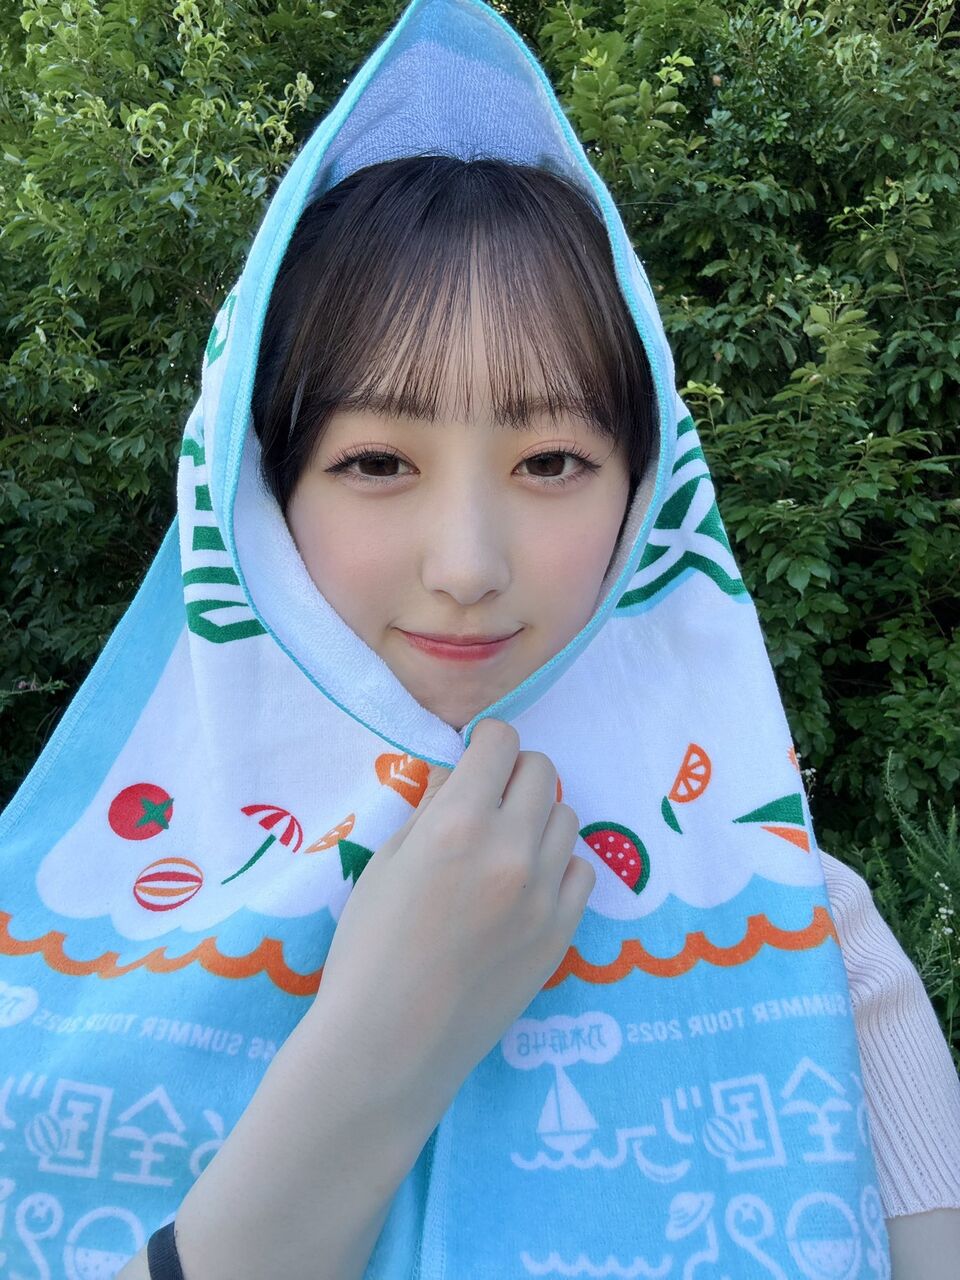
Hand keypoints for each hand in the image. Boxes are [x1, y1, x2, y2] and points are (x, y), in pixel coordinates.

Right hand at [315, 718, 594, 1107]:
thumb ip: (429, 809)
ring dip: (538, 818)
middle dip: (515, 773)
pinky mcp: (562, 933)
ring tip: (506, 847)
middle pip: (542, 772)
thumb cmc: (368, 948)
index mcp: (459, 822)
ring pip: (567, 818)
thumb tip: (457, 776)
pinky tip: (527, 885)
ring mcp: (545, 893)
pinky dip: (559, 866)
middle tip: (490, 799)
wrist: (390, 1042)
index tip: (476, 758)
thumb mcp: (383, 863)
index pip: (501, 742)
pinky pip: (581, 871)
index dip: (486, 742)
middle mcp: (512, 849)